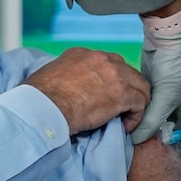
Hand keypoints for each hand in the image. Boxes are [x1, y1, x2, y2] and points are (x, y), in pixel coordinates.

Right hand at [24, 47, 149, 134]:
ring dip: (135, 103)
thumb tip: (66, 89)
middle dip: (127, 89)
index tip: (106, 95)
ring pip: (140, 86)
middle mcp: (101, 59)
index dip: (110, 81)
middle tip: (121, 107)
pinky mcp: (122, 93)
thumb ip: (65, 77)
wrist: (45, 107)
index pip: (107, 63)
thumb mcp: (51, 76)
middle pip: (127, 71)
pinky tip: (125, 126)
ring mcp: (114, 74)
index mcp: (82, 54)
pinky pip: (140, 104)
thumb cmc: (40, 97)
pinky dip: (136, 117)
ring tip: (126, 118)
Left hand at [130, 22, 180, 160]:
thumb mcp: (165, 98)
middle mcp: (179, 106)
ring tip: (125, 134)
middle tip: (133, 148)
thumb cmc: (177, 66)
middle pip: (166, 131)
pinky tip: (122, 116)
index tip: (157, 161)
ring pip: (152, 117)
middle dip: (152, 139)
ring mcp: (165, 96)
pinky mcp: (152, 86)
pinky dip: (135, 110)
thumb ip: (151, 121)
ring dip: (141, 124)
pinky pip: (144, 104)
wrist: (171, 36)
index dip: (175, 152)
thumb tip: (136, 139)